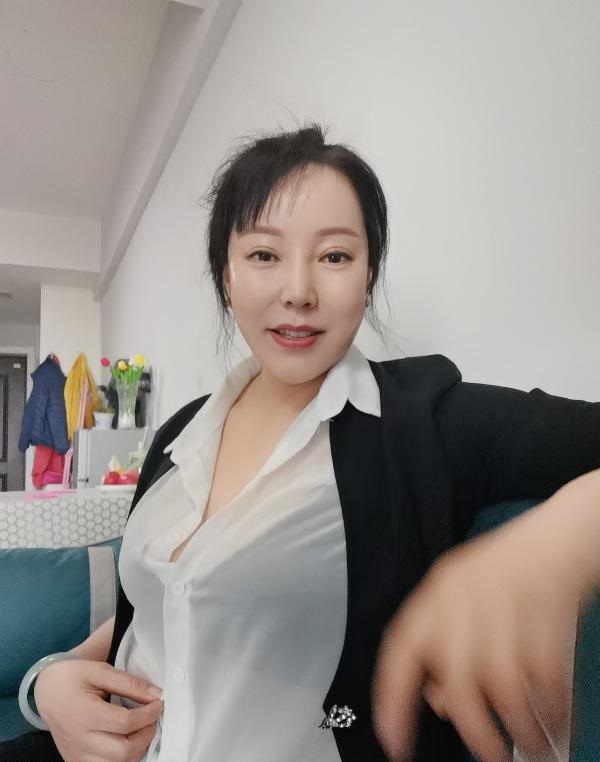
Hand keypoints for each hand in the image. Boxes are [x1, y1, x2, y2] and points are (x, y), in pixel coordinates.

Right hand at [34, 658, 163, 761]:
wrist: (46, 692)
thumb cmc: (73, 677)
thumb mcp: (101, 671)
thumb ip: (129, 683)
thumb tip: (157, 694)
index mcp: (85, 713)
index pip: (126, 723)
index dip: (149, 714)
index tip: (159, 703)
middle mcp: (79, 740)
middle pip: (123, 751)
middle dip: (146, 735)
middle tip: (152, 718)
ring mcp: (77, 755)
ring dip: (136, 749)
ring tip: (141, 729)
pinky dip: (123, 758)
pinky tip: (127, 741)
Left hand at [371, 490, 596, 761]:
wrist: (554, 541)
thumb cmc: (502, 571)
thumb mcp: (456, 597)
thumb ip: (438, 645)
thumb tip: (435, 701)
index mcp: (437, 597)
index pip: (400, 650)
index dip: (392, 699)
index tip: (393, 741)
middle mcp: (466, 606)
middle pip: (460, 684)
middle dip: (476, 733)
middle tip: (491, 758)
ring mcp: (508, 616)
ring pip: (507, 693)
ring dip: (523, 732)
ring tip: (533, 748)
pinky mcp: (549, 626)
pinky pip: (548, 685)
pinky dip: (555, 713)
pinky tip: (557, 724)